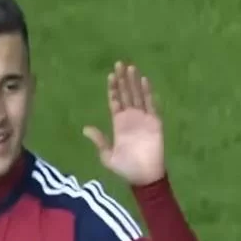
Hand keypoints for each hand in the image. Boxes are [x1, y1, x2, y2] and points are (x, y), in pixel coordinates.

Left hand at [83, 62, 164, 185]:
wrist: (144, 176)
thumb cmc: (126, 168)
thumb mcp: (107, 156)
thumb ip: (99, 140)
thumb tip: (86, 128)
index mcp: (119, 124)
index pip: (115, 102)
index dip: (113, 89)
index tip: (111, 75)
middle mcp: (130, 118)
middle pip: (126, 94)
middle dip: (123, 80)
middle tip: (120, 63)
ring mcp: (143, 119)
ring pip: (138, 96)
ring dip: (134, 82)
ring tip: (130, 67)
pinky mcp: (154, 122)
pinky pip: (151, 105)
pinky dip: (147, 93)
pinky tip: (143, 81)